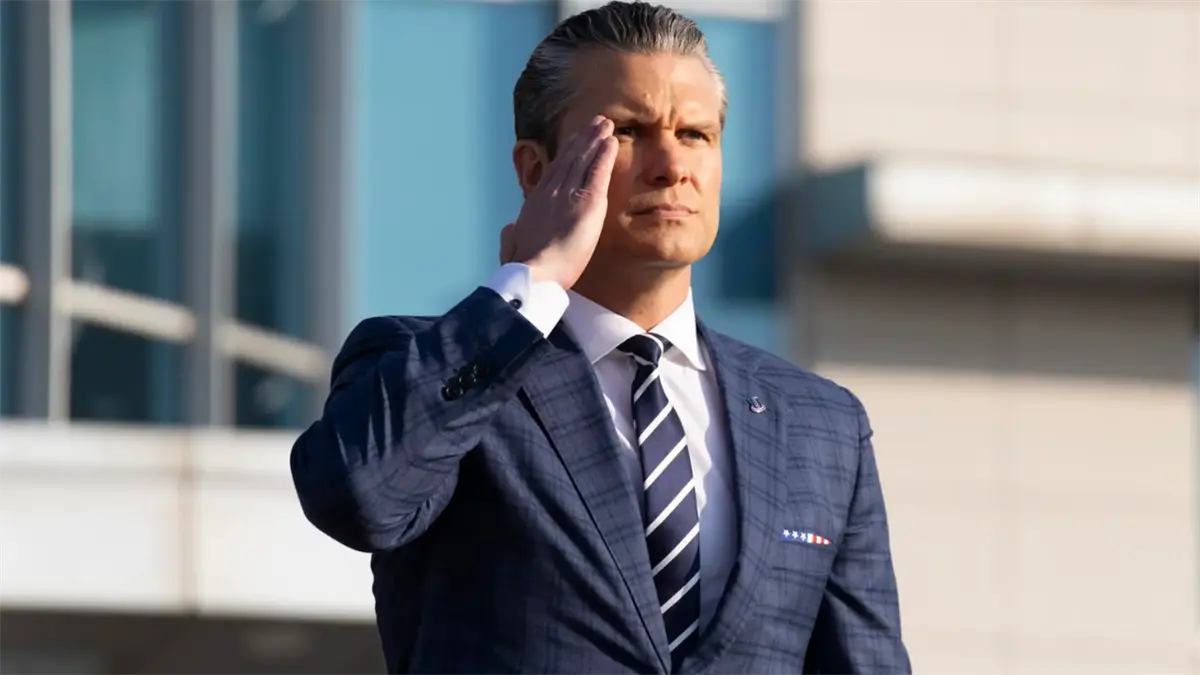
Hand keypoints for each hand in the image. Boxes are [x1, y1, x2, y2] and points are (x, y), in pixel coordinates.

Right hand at [499, 116, 617, 288]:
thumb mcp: (512, 246)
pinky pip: (597, 172)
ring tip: (605, 124)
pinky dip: (604, 155)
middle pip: (569, 159)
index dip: (565, 155)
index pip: (553, 172)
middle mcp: (551, 192)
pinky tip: (610, 142)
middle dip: (582, 139)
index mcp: (535, 203)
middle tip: (594, 123)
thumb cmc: (523, 266)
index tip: (573, 141)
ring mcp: (568, 194)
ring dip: (594, 140)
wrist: (534, 272)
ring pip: (583, 160)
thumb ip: (511, 235)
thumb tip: (510, 228)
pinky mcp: (588, 202)